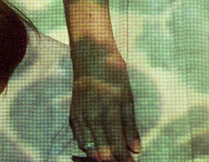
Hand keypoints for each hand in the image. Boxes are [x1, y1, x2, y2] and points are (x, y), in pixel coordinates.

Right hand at [69, 46, 140, 161]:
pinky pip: (79, 138)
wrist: (91, 57)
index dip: (125, 159)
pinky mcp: (73, 114)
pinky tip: (97, 148)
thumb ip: (130, 127)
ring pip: (88, 148)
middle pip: (101, 152)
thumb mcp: (127, 99)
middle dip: (113, 160)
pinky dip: (88, 147)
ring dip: (99, 156)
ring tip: (110, 157)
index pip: (116, 146)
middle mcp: (92, 116)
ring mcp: (80, 116)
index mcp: (109, 111)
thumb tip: (136, 149)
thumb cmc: (113, 75)